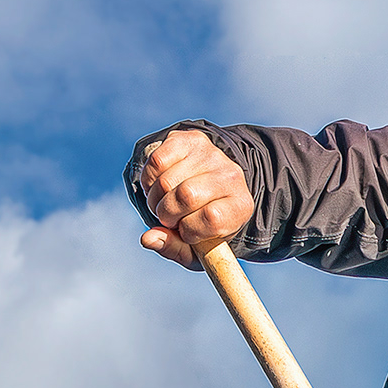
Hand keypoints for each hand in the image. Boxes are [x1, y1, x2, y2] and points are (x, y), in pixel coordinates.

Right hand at [137, 129, 254, 266]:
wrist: (207, 188)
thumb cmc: (201, 225)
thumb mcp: (194, 247)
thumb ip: (173, 248)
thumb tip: (147, 239)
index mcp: (240, 207)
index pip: (212, 218)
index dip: (190, 230)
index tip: (186, 232)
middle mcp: (231, 175)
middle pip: (186, 195)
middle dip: (166, 214)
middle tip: (168, 218)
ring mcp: (210, 154)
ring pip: (166, 181)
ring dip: (155, 199)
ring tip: (164, 202)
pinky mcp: (188, 139)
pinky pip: (156, 162)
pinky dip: (149, 180)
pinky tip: (158, 186)